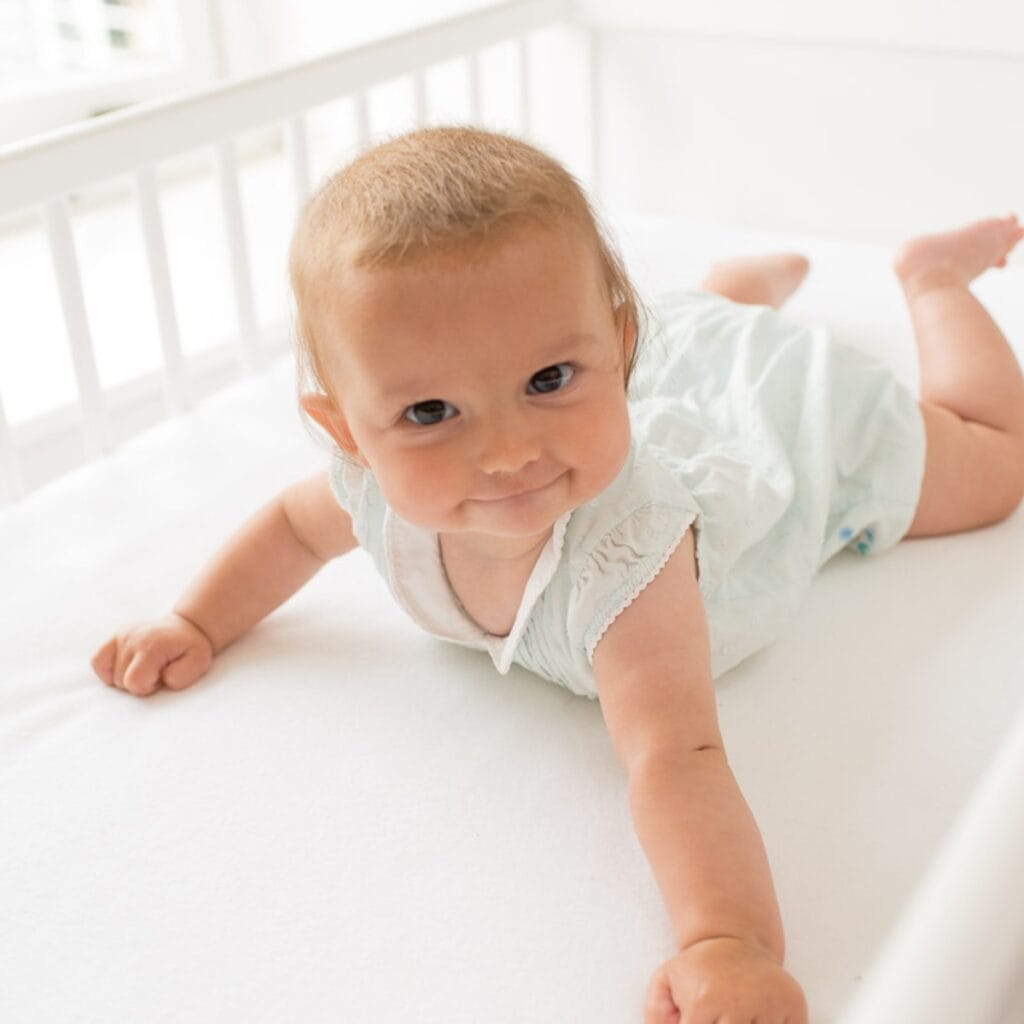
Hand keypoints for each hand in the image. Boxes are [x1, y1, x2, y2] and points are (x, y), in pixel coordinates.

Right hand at [91, 613, 213, 696]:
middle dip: (139, 682)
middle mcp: (132, 638)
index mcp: (152, 646)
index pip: (134, 682)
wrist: (186, 628)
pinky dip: (108, 670)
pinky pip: (97, 660)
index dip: (147, 687)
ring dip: (126, 676)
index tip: (160, 678)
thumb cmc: (192, 648)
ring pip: (109, 674)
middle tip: (156, 671)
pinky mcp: (115, 636)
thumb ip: (182, 675)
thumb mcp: (199, 662)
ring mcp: (122, 635)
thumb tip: (162, 679)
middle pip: (120, 680)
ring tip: (145, 666)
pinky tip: (126, 667)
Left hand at [644, 936, 807, 1023]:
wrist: (736, 938)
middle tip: (722, 1015)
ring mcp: (770, 1006)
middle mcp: (738, 1003)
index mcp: (704, 1001)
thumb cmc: (700, 968)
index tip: (702, 1020)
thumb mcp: (667, 981)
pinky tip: (759, 1016)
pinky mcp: (794, 1007)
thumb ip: (656, 1013)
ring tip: (738, 1011)